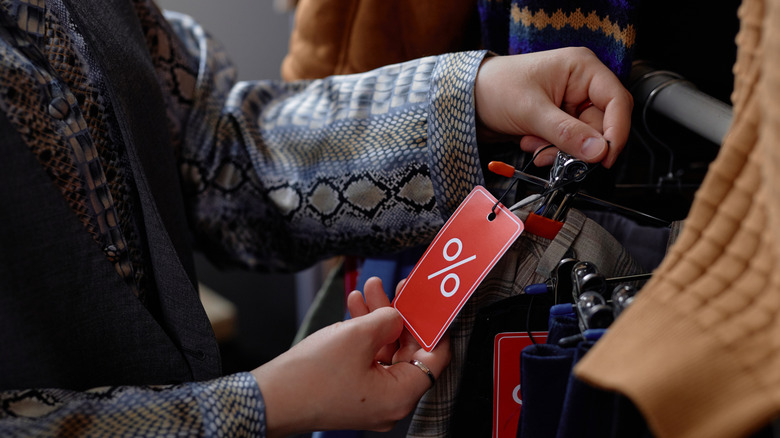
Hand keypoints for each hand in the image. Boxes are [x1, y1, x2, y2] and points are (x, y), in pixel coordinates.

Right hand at [251, 277, 449, 436]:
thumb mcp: (358, 335)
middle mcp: (390, 402)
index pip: (434, 359)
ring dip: (377, 319)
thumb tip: (399, 316)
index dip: (433, 327)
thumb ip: (388, 320)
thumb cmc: (312, 375)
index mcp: (400, 396)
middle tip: (394, 288)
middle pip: (408, 351)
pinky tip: (354, 307)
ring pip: (385, 351)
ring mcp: (371, 398)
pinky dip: (363, 334)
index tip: (430, 304)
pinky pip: (368, 359)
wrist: (269, 397)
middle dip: (397, 315)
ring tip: (367, 289)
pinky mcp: (353, 391)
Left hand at [474, 47, 632, 167]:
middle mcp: (582, 85)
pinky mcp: (560, 122)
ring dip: (558, 150)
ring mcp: (571, 105)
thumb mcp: (531, 110)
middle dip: (576, 146)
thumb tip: (597, 151)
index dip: (615, 132)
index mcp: (583, 68)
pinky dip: (550, 150)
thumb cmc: (496, 88)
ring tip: (531, 142)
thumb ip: (566, 133)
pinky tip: (530, 142)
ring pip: (584, 140)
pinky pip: (568, 144)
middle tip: (552, 155)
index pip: (617, 101)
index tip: (605, 158)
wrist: (469, 99)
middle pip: (601, 126)